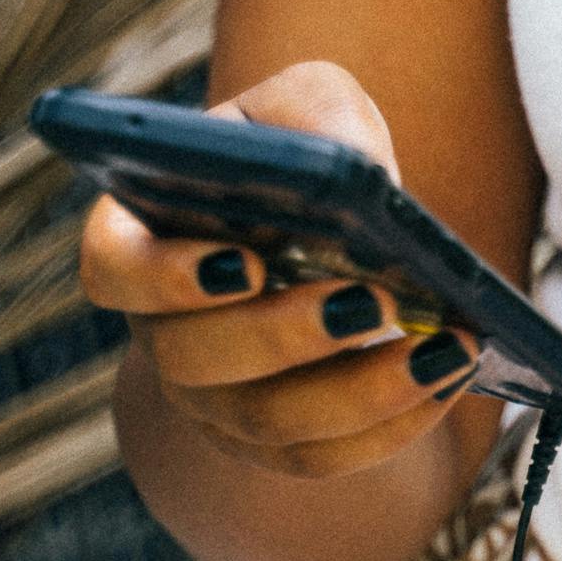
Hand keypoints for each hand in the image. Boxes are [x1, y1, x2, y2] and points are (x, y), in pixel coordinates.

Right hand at [78, 60, 479, 479]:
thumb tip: (355, 172)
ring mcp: (212, 398)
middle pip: (196, 360)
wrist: (337, 217)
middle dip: (288, 336)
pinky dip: (388, 427)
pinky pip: (321, 457)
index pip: (113, 269)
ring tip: (443, 350)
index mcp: (143, 236)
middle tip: (376, 301)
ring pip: (266, 422)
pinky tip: (448, 381)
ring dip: (360, 392)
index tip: (244, 264)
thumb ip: (318, 118)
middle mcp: (163, 330)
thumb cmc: (305, 147)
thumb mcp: (311, 103)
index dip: (163, 278)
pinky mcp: (273, 440)